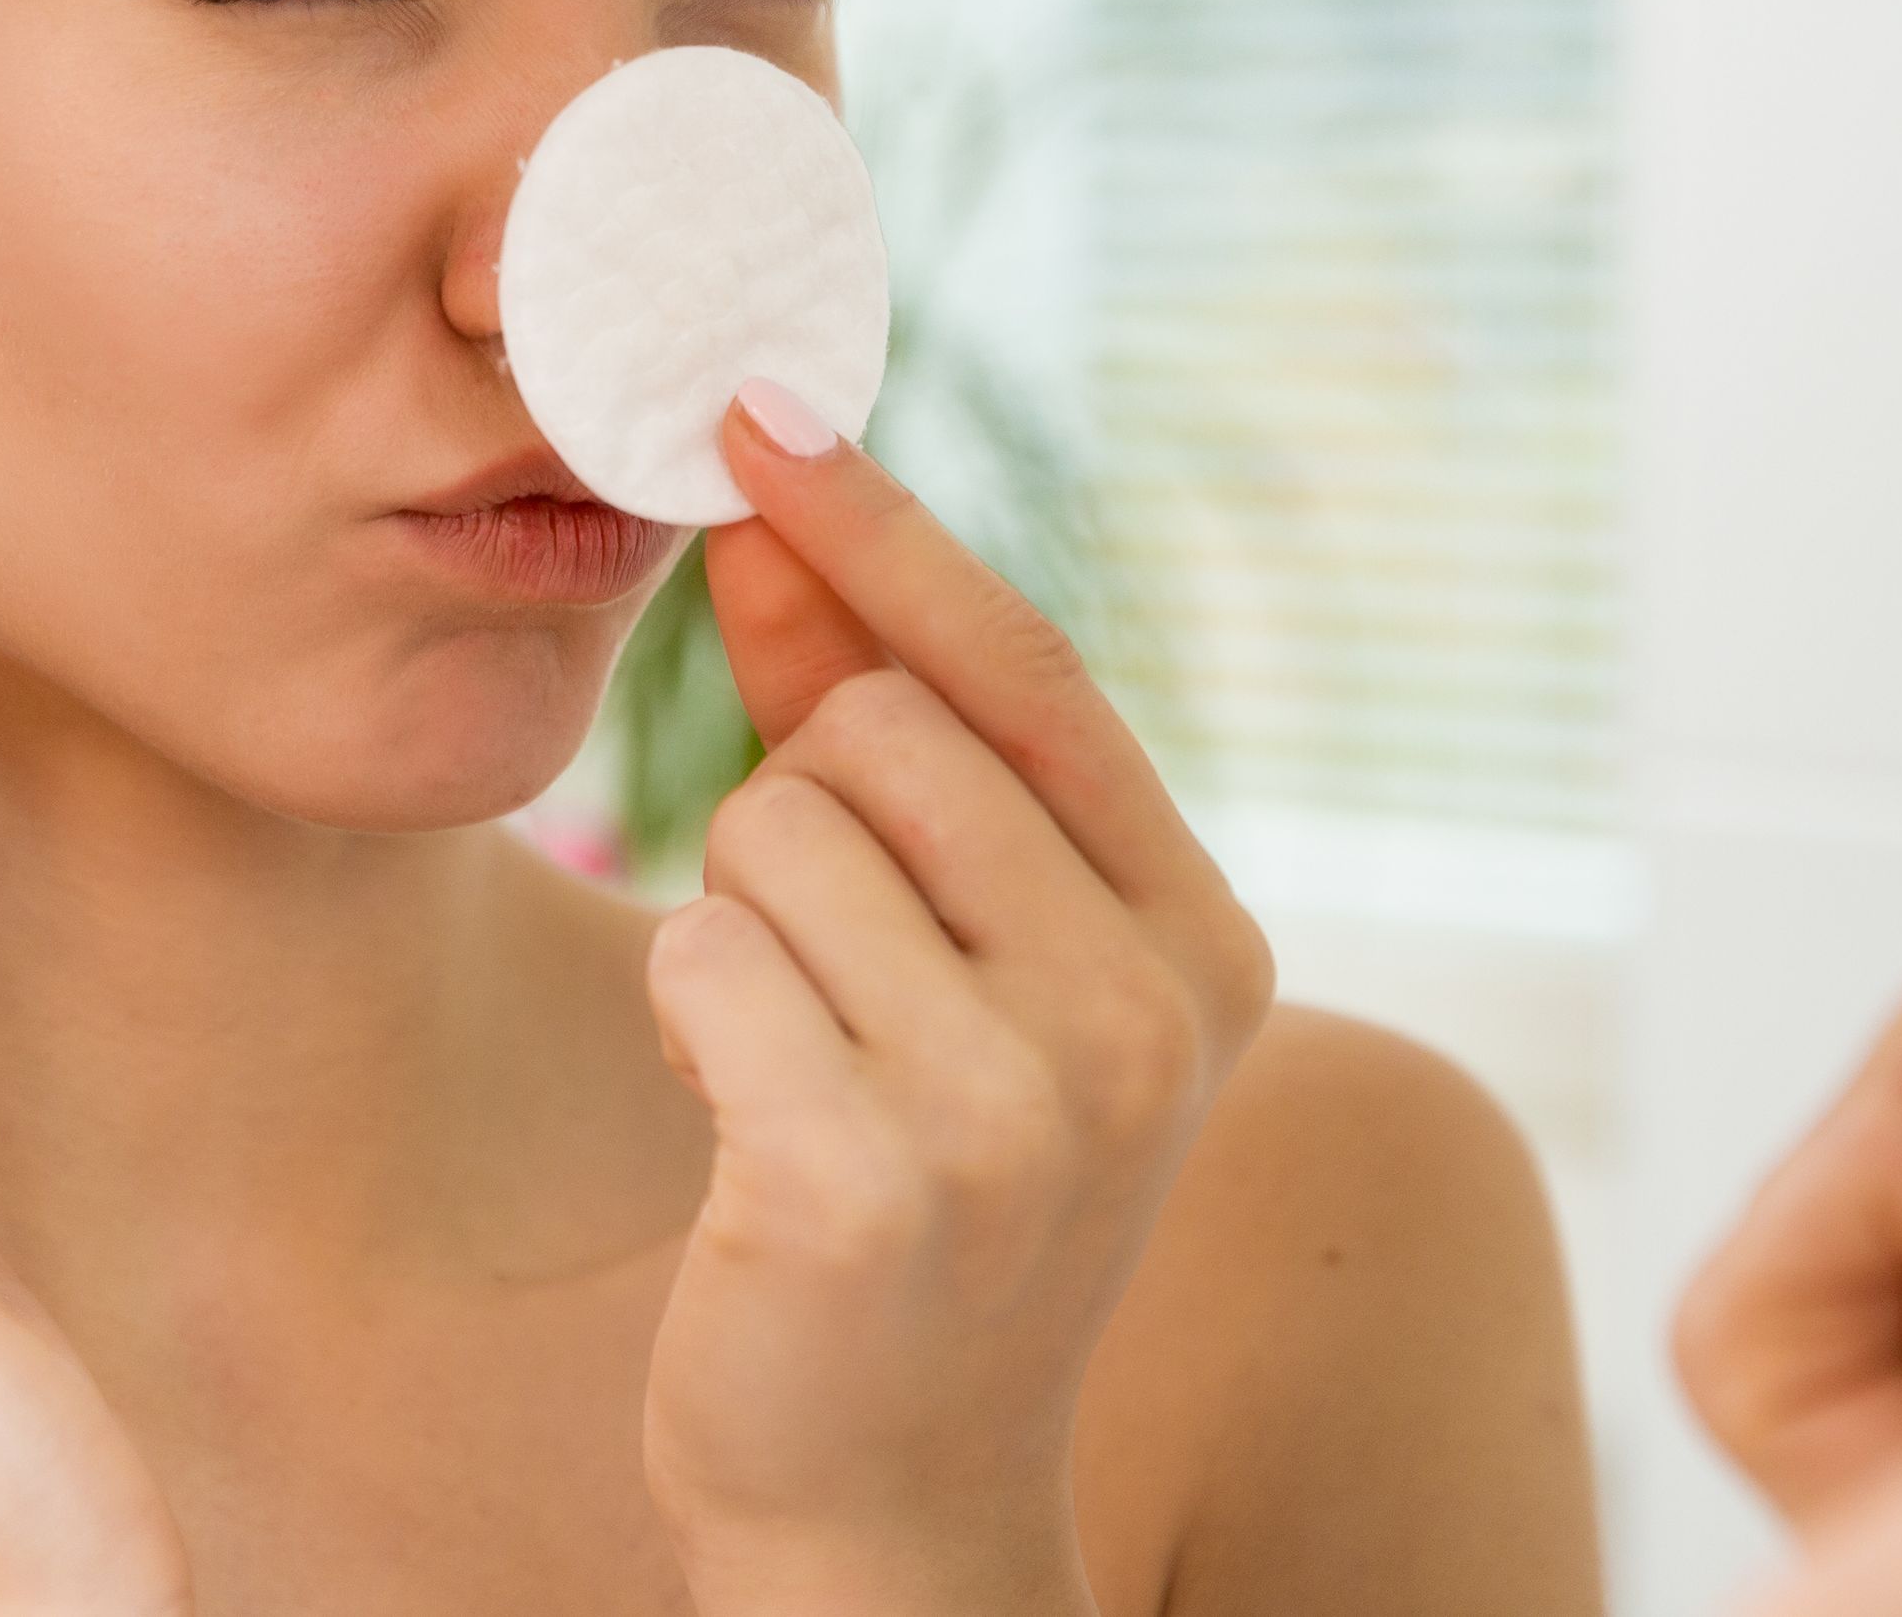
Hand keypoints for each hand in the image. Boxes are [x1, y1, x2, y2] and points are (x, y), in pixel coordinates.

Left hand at [638, 382, 1275, 1616]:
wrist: (888, 1492)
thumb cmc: (913, 1179)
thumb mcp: (951, 955)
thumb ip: (874, 731)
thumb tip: (774, 515)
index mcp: (1203, 941)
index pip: (1031, 671)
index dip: (888, 531)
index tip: (754, 410)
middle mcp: (1147, 1013)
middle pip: (880, 731)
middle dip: (803, 820)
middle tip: (834, 983)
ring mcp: (1025, 1105)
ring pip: (777, 832)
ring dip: (745, 928)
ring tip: (802, 1069)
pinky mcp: (872, 1177)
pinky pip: (703, 955)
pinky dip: (697, 1019)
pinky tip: (752, 1137)